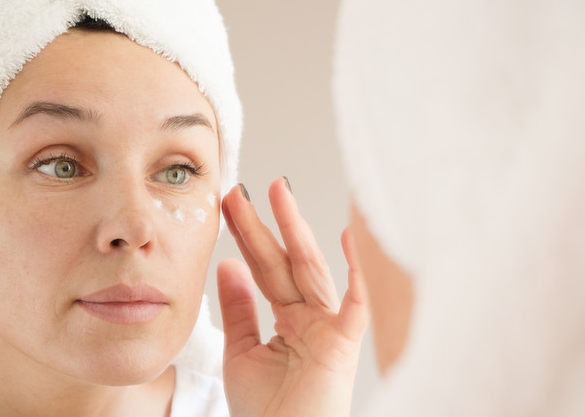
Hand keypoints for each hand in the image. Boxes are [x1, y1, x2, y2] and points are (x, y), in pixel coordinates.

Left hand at [218, 178, 369, 416]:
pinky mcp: (345, 345)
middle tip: (241, 190)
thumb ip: (239, 309)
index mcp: (290, 320)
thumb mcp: (241, 352)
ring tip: (277, 194)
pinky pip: (354, 304)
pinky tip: (348, 237)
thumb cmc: (264, 413)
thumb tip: (229, 264)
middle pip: (285, 262)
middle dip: (264, 225)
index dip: (247, 236)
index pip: (265, 269)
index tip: (229, 205)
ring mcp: (330, 328)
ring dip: (294, 231)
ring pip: (311, 270)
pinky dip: (355, 273)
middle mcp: (312, 318)